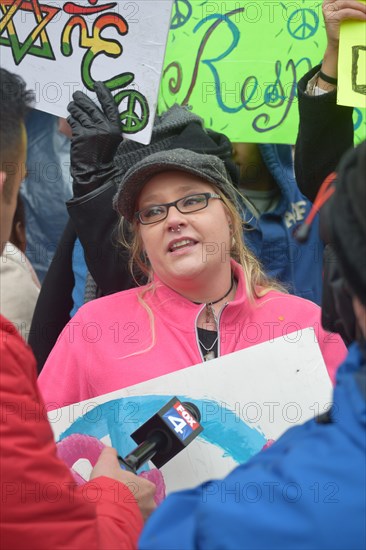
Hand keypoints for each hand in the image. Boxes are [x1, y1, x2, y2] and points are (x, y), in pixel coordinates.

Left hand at [67, 82, 122, 196]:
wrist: (94, 171)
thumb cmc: (101, 154)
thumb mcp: (110, 139)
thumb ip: (106, 124)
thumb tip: (95, 105)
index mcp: (116, 128)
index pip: (110, 105)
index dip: (103, 93)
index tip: (97, 84)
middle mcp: (105, 128)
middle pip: (91, 106)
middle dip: (81, 99)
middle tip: (76, 95)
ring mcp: (93, 131)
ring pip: (80, 112)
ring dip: (73, 108)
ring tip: (71, 106)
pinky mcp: (81, 135)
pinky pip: (73, 121)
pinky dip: (71, 118)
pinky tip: (71, 118)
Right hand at [90, 447, 156, 520]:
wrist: (101, 509)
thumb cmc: (107, 487)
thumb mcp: (107, 462)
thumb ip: (110, 453)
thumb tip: (110, 451)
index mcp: (147, 488)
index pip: (143, 486)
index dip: (130, 487)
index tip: (121, 488)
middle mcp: (150, 505)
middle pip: (142, 502)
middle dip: (131, 502)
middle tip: (117, 501)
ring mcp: (144, 520)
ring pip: (138, 516)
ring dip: (128, 513)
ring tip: (114, 511)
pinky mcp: (136, 532)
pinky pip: (132, 527)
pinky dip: (125, 523)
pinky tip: (114, 520)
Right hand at [322, 0, 365, 49]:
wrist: (337, 43)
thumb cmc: (343, 27)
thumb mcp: (348, 11)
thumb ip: (352, 5)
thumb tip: (363, 2)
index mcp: (330, 1)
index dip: (355, 0)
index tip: (363, 1)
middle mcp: (328, 4)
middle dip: (358, 3)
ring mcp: (328, 10)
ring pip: (347, 3)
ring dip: (360, 7)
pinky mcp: (331, 17)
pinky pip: (347, 12)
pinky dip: (357, 14)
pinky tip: (363, 17)